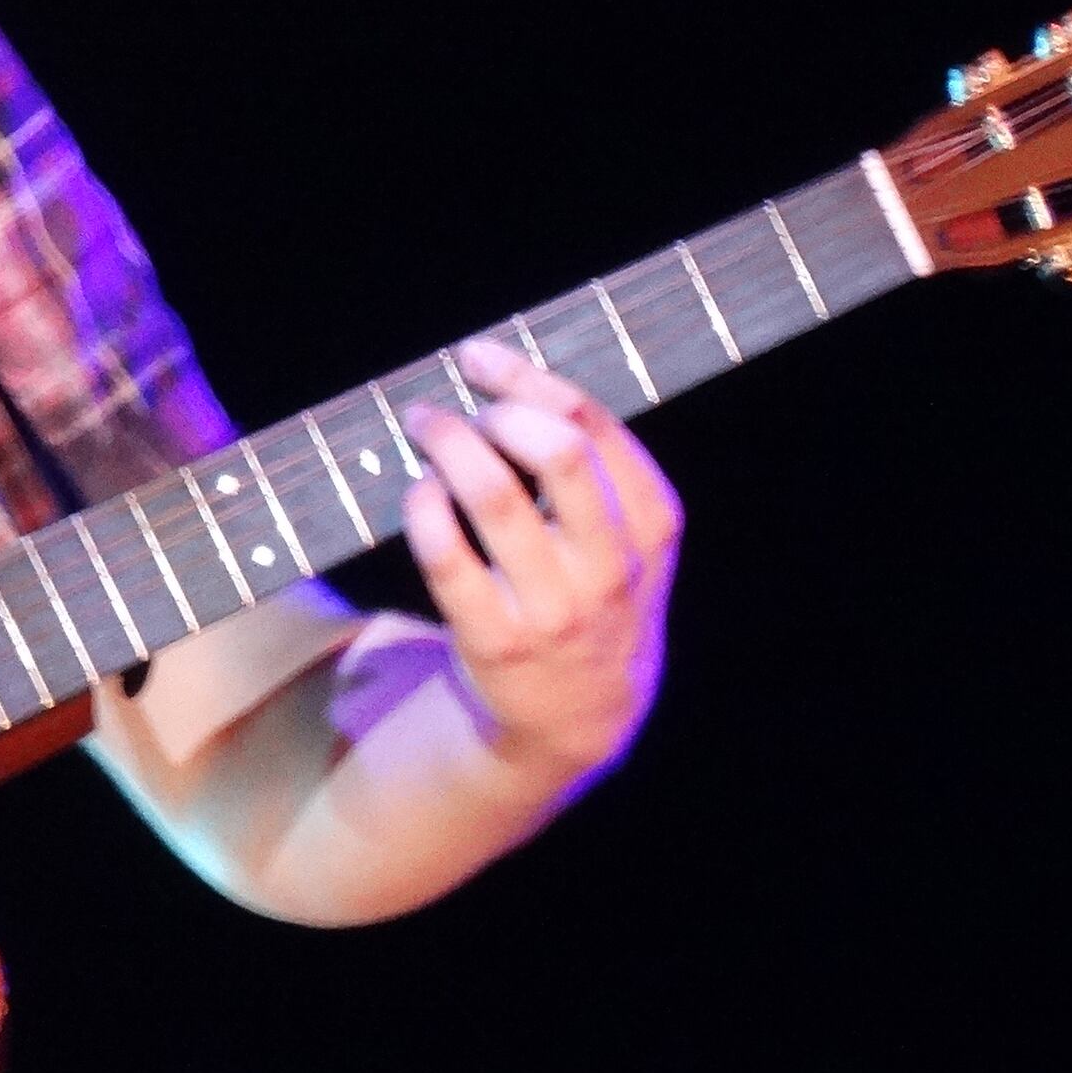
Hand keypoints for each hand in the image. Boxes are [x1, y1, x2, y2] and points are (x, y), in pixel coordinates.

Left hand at [399, 337, 683, 782]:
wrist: (579, 714)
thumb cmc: (592, 592)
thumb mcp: (628, 535)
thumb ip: (592, 464)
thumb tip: (501, 372)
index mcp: (652, 523)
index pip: (591, 424)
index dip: (525, 378)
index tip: (478, 358)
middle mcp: (611, 566)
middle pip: (556, 452)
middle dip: (495, 410)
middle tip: (457, 409)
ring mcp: (555, 608)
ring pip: (494, 496)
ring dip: (448, 444)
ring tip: (425, 429)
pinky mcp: (496, 641)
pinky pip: (446, 554)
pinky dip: (422, 505)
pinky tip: (418, 491)